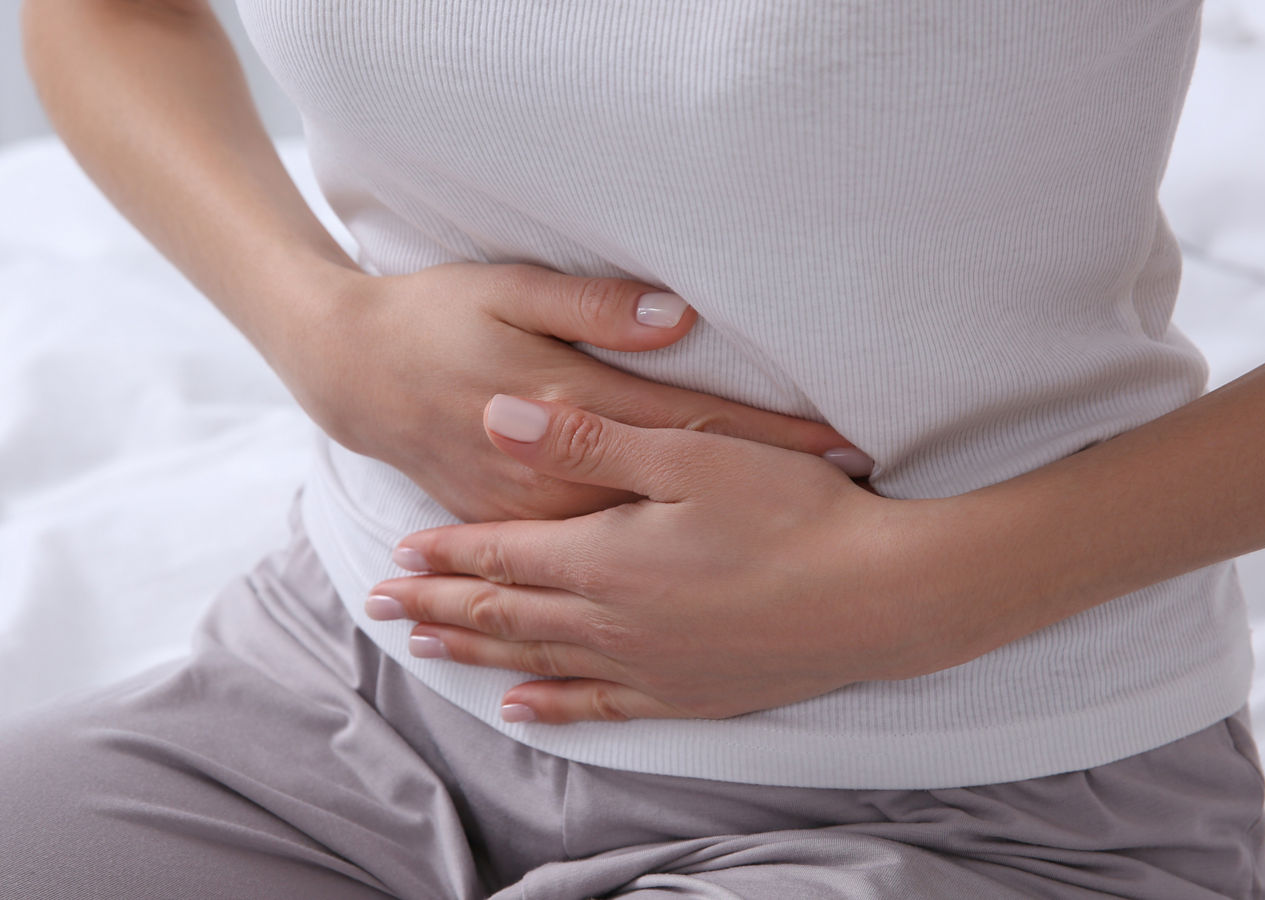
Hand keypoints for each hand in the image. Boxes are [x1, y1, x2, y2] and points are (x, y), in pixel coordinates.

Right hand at [274, 262, 870, 522]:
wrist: (354, 373)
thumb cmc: (435, 319)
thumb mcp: (510, 290)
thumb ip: (595, 308)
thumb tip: (677, 320)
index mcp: (567, 404)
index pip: (693, 423)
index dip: (772, 435)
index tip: (845, 446)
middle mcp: (554, 476)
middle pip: (678, 493)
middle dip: (763, 500)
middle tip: (849, 509)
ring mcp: (531, 513)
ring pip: (640, 545)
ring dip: (718, 552)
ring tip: (796, 572)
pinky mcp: (512, 529)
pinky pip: (587, 570)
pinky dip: (649, 572)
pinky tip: (693, 600)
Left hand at [367, 396, 993, 723]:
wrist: (881, 596)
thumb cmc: (794, 513)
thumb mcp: (686, 455)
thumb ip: (583, 441)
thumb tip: (495, 417)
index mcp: (604, 558)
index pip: (501, 554)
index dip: (447, 551)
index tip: (399, 550)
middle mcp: (611, 621)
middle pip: (503, 610)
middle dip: (440, 602)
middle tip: (384, 604)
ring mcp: (648, 665)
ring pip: (536, 659)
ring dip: (476, 649)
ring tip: (427, 646)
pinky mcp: (686, 694)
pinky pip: (596, 706)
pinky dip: (550, 705)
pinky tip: (520, 705)